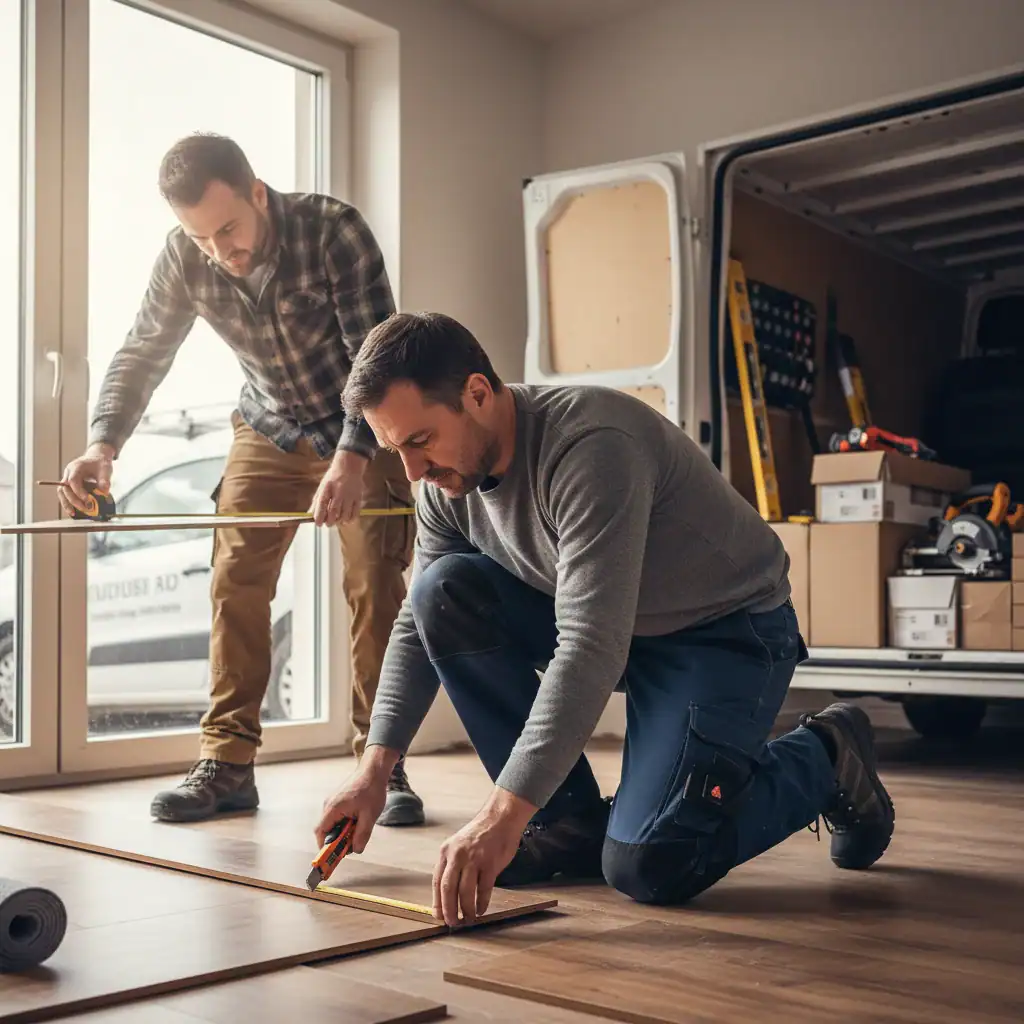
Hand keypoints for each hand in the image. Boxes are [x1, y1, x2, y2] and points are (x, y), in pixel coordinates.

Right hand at [59, 443, 114, 515]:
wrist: (97, 458)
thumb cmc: (101, 463)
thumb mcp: (106, 469)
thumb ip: (105, 480)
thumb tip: (105, 492)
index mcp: (76, 467)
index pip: (73, 481)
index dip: (78, 492)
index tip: (88, 500)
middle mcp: (68, 473)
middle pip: (64, 488)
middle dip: (73, 500)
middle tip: (85, 508)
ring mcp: (67, 478)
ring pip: (61, 492)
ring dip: (66, 503)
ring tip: (73, 513)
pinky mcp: (69, 485)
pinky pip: (66, 494)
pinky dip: (69, 503)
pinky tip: (74, 511)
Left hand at [310, 449, 367, 526]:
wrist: (349, 466)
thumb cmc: (333, 478)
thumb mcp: (322, 487)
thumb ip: (316, 501)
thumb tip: (309, 515)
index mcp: (327, 488)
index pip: (322, 504)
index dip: (319, 516)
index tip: (318, 524)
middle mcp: (339, 491)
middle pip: (334, 511)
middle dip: (330, 521)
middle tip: (328, 523)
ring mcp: (350, 494)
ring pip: (345, 514)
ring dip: (340, 521)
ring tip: (337, 520)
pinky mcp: (358, 497)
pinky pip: (355, 513)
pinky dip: (350, 519)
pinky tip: (347, 519)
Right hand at [314, 745, 399, 873]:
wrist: (374, 770)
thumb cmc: (371, 790)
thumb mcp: (370, 815)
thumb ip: (362, 834)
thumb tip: (356, 850)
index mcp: (333, 808)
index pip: (321, 833)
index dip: (325, 847)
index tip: (334, 856)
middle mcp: (329, 805)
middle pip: (326, 830)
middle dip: (337, 840)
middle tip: (352, 843)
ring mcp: (333, 801)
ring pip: (332, 824)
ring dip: (343, 831)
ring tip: (359, 829)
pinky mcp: (338, 800)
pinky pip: (337, 817)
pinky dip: (345, 823)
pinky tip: (358, 821)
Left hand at [432, 788, 535, 927]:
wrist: (500, 818)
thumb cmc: (480, 834)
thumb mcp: (459, 846)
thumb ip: (453, 866)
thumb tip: (448, 895)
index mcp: (446, 851)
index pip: (437, 882)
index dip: (437, 902)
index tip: (439, 916)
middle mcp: (457, 855)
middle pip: (448, 889)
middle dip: (449, 911)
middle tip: (453, 923)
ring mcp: (474, 859)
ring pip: (465, 892)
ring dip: (466, 910)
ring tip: (469, 919)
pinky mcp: (490, 863)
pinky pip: (483, 889)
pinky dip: (482, 903)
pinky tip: (481, 910)